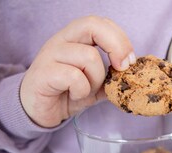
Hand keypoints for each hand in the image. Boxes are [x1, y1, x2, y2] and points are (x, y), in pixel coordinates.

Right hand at [20, 16, 135, 127]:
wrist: (40, 111)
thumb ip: (111, 77)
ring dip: (95, 80)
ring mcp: (50, 55)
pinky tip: (74, 95)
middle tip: (121, 69)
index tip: (130, 61)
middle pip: (93, 25)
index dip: (120, 39)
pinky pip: (74, 77)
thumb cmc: (67, 93)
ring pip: (89, 57)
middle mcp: (62, 41)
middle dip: (116, 47)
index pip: (100, 23)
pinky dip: (81, 91)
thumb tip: (132, 75)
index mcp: (75, 39)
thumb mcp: (95, 85)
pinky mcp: (43, 73)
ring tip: (85, 91)